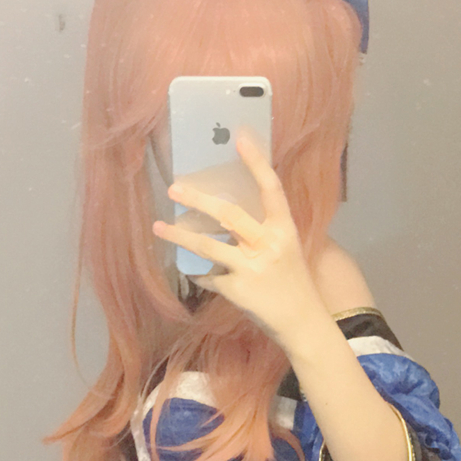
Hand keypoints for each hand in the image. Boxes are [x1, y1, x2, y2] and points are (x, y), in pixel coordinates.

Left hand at [152, 132, 320, 347]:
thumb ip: (263, 230)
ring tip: (158, 227)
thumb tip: (228, 209)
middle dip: (198, 200)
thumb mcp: (286, 249)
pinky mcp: (237, 291)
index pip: (270, 188)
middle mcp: (268, 244)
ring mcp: (251, 268)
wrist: (302, 322)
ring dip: (179, 236)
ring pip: (208, 246)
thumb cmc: (293, 282)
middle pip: (228, 214)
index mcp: (284, 229)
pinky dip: (199, 274)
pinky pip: (208, 277)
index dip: (256, 162)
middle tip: (175, 188)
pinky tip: (194, 272)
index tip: (240, 137)